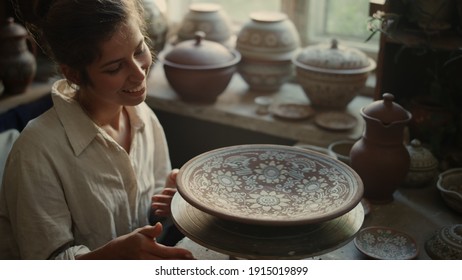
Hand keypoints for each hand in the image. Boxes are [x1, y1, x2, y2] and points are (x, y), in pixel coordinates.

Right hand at [77, 223, 193, 259]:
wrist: (116, 254)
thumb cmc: (131, 241)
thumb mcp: (140, 232)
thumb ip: (151, 230)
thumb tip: (160, 225)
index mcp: (146, 248)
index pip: (166, 252)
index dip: (179, 254)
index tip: (190, 254)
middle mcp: (145, 259)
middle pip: (167, 264)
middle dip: (181, 264)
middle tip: (195, 262)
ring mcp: (145, 266)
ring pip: (164, 269)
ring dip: (177, 268)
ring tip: (191, 266)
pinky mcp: (145, 269)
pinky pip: (159, 271)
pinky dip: (169, 270)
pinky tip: (179, 268)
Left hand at [152, 169, 178, 216]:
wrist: (173, 183)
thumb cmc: (174, 178)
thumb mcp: (175, 174)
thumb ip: (175, 173)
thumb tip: (176, 174)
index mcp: (184, 190)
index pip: (178, 192)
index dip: (171, 192)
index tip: (164, 190)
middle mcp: (182, 199)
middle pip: (173, 200)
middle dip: (163, 199)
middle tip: (153, 197)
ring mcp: (178, 205)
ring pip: (170, 207)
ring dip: (161, 207)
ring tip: (153, 205)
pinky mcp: (173, 209)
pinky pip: (169, 213)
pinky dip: (163, 213)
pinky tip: (156, 212)